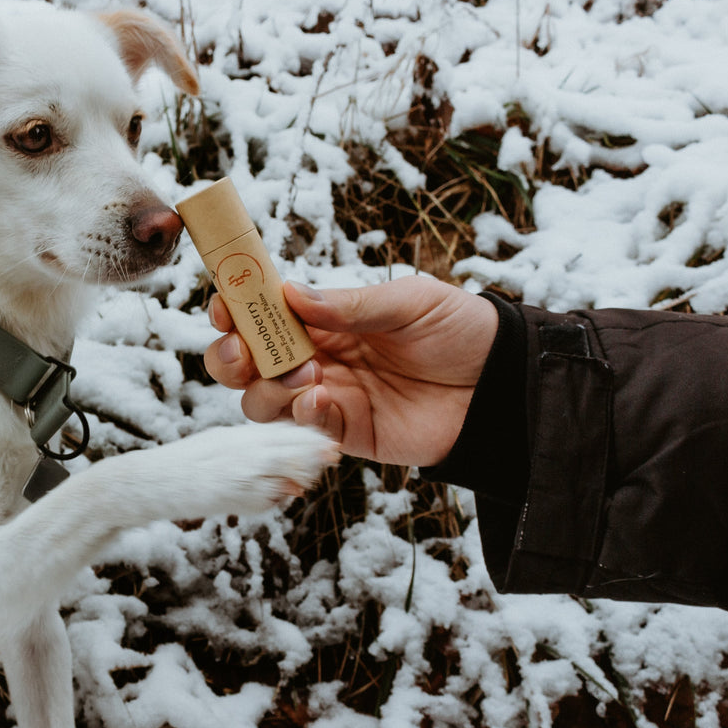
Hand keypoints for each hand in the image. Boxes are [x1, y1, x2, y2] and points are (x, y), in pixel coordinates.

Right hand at [203, 276, 497, 467]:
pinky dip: (299, 416)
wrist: (502, 385)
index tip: (225, 305)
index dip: (235, 308)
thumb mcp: (409, 302)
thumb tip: (290, 294)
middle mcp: (316, 357)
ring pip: (261, 401)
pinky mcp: (346, 432)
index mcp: (325, 319)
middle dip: (230, 357)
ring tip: (308, 378)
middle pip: (246, 362)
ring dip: (267, 389)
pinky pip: (302, 429)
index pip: (263, 313)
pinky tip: (320, 400)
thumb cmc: (460, 331)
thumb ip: (350, 304)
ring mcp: (328, 397)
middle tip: (243, 352)